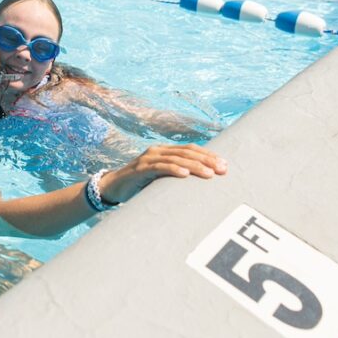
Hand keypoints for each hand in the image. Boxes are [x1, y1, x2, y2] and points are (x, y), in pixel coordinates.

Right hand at [99, 144, 226, 203]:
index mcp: (165, 151)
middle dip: (207, 160)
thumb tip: (201, 185)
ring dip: (195, 166)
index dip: (208, 155)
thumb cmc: (140, 185)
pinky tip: (185, 174)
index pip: (190, 149)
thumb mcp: (161, 179)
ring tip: (209, 174)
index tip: (225, 165)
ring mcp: (148, 158)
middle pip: (187, 152)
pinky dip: (173, 169)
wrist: (113, 187)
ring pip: (176, 159)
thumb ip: (176, 177)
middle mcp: (157, 151)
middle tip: (222, 169)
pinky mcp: (140, 169)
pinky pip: (160, 167)